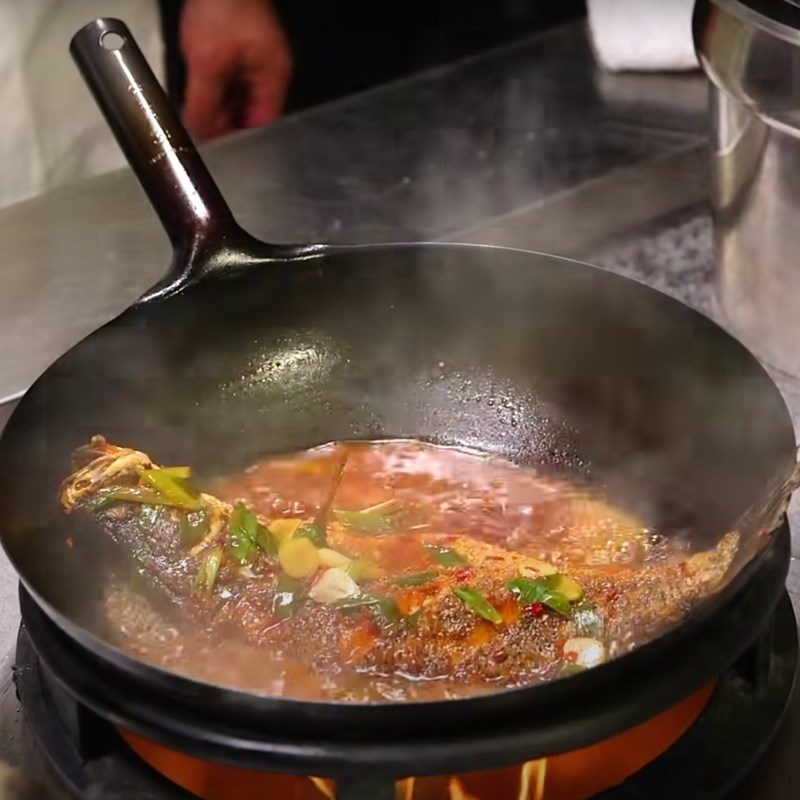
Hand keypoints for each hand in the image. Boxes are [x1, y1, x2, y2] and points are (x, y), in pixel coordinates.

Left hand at [180, 0, 291, 139]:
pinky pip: (234, 78)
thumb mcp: (207, 62)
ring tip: (199, 114)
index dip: (242, 139)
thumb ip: (203, 103)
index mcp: (274, 76)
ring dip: (221, 106)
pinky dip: (219, 88)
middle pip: (252, 111)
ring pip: (241, 96)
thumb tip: (198, 133)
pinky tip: (203, 93)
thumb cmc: (222, 4)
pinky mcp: (244, 47)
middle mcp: (271, 69)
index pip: (263, 123)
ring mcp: (259, 57)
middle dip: (228, 123)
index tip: (220, 147)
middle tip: (204, 131)